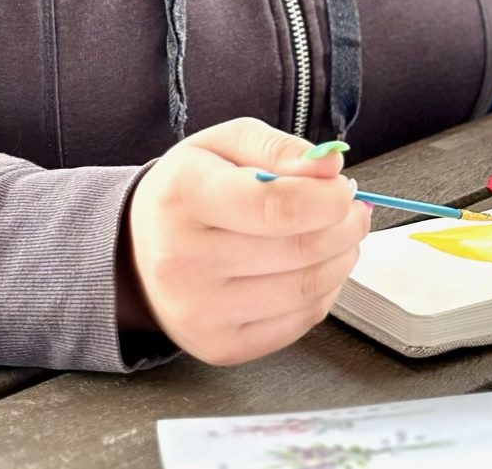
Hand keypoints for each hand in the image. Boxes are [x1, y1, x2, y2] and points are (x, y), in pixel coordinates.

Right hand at [119, 118, 370, 365]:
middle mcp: (183, 261)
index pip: (275, 206)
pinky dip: (325, 292)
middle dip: (345, 226)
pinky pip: (298, 323)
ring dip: (342, 258)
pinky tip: (317, 266)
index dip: (327, 198)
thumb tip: (331, 168)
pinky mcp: (219, 347)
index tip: (343, 187)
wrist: (139, 249)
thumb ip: (280, 148)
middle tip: (352, 209)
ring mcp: (198, 313)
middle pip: (298, 251)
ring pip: (306, 290)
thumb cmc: (190, 189)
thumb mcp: (227, 143)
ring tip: (339, 234)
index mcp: (185, 196)